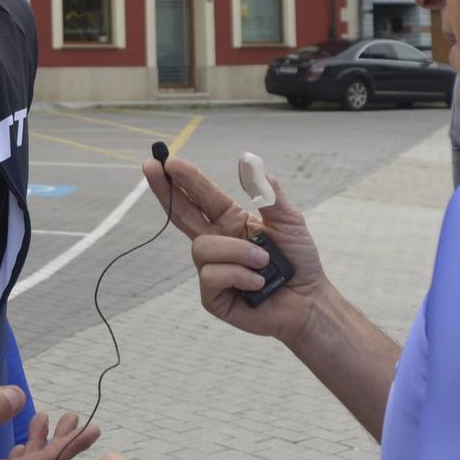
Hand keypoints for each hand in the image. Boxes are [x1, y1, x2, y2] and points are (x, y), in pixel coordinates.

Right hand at [142, 154, 328, 342]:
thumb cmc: (298, 261)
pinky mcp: (212, 297)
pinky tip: (256, 283)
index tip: (169, 161)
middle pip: (182, 213)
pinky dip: (239, 275)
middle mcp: (217, 242)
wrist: (308, 300)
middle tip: (151, 168)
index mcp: (231, 221)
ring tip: (264, 262)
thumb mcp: (288, 219)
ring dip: (237, 252)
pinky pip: (211, 276)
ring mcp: (212, 270)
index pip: (203, 196)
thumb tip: (246, 159)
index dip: (186, 179)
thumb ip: (267, 191)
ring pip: (202, 247)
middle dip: (165, 190)